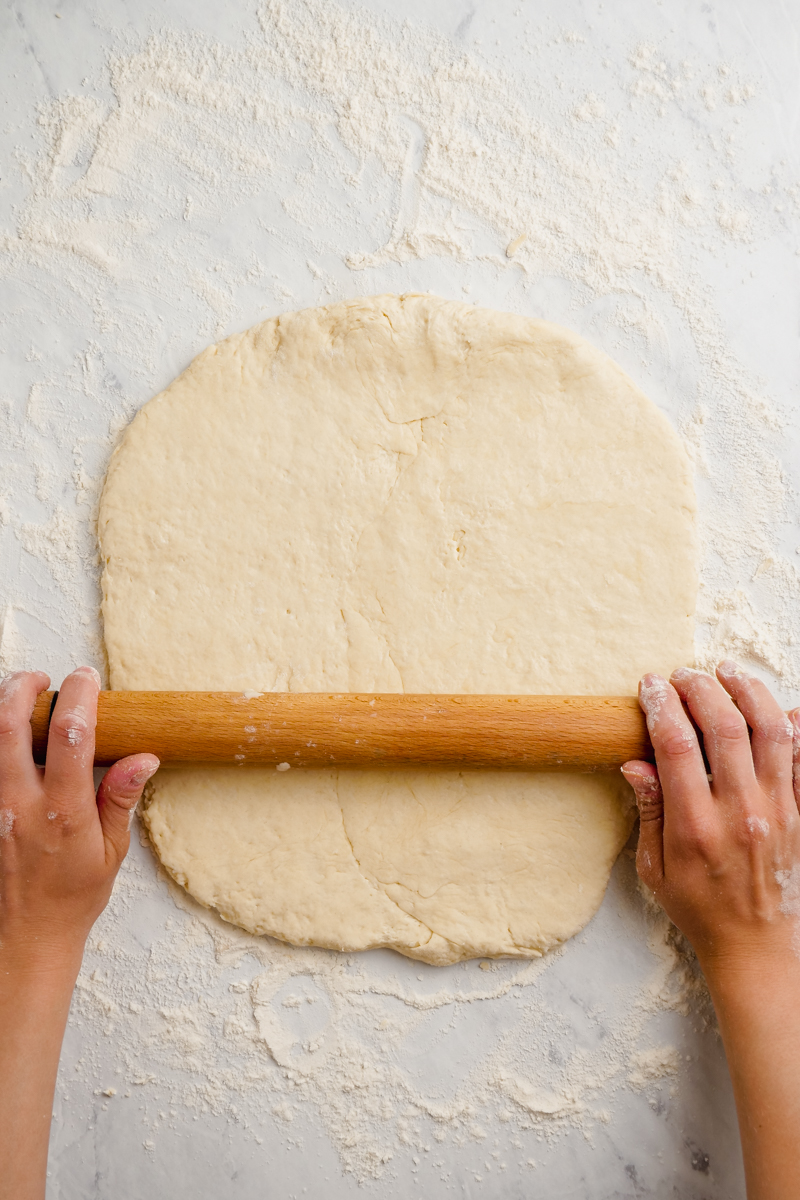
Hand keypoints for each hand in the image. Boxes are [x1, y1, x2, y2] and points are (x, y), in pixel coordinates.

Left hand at [0, 668, 158, 968]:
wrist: (27, 936)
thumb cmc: (73, 895)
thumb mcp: (112, 849)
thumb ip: (120, 797)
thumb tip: (143, 757)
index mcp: (63, 811)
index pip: (70, 736)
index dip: (79, 697)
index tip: (86, 679)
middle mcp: (21, 806)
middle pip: (8, 726)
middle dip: (22, 688)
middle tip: (41, 679)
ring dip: (1, 709)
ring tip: (20, 698)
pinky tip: (9, 739)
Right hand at [622, 660, 799, 1199]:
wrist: (755, 945)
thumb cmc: (698, 907)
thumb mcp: (654, 868)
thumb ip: (649, 811)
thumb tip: (635, 762)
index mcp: (695, 825)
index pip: (677, 744)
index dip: (662, 705)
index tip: (651, 686)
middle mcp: (740, 811)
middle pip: (725, 726)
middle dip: (701, 688)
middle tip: (684, 674)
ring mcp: (778, 809)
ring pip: (771, 730)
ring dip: (749, 692)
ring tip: (729, 672)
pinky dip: (794, 726)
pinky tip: (776, 706)